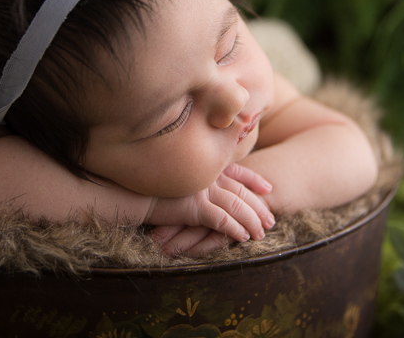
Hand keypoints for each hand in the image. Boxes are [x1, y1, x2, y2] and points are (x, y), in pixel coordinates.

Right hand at [146, 164, 274, 254]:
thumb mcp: (180, 178)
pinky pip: (222, 220)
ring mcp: (202, 190)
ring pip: (237, 206)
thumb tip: (210, 186)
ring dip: (251, 221)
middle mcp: (207, 175)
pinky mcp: (195, 206)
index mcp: (206, 166)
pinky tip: (242, 237)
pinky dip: (235, 229)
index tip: (268, 188)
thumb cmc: (154, 189)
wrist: (134, 195)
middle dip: (258, 206)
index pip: (237, 171)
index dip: (254, 180)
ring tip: (259, 234)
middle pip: (242, 191)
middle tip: (270, 220)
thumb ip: (198, 177)